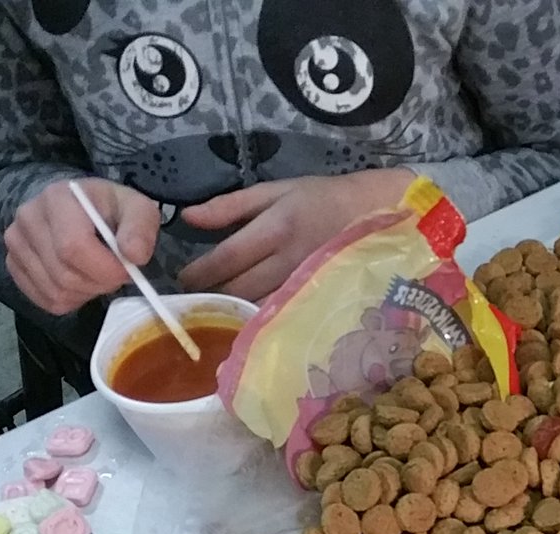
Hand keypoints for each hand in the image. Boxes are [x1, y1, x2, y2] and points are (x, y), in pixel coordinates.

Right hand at [5, 178, 160, 314]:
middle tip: (114, 273)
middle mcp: (28, 218)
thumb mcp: (136, 207)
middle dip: (99, 283)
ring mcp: (15, 242)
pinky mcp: (13, 264)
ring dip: (86, 292)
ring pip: (56, 291)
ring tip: (97, 273)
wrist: (76, 207)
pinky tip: (80, 280)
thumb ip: (141, 227)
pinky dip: (70, 299)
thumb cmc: (109, 208)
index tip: (127, 270)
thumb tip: (134, 255)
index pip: (74, 247)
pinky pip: (45, 299)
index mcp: (57, 198)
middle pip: (65, 274)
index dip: (105, 269)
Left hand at [176, 169, 414, 301]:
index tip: (184, 278)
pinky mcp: (318, 298)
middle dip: (212, 293)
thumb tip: (187, 218)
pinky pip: (280, 313)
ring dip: (233, 308)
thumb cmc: (321, 199)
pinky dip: (259, 316)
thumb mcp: (275, 190)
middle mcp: (289, 259)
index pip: (226, 258)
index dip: (199, 272)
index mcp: (275, 227)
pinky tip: (248, 315)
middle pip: (238, 287)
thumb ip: (229, 206)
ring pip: (257, 305)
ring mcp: (306, 283)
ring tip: (217, 306)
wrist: (375, 213)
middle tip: (196, 295)